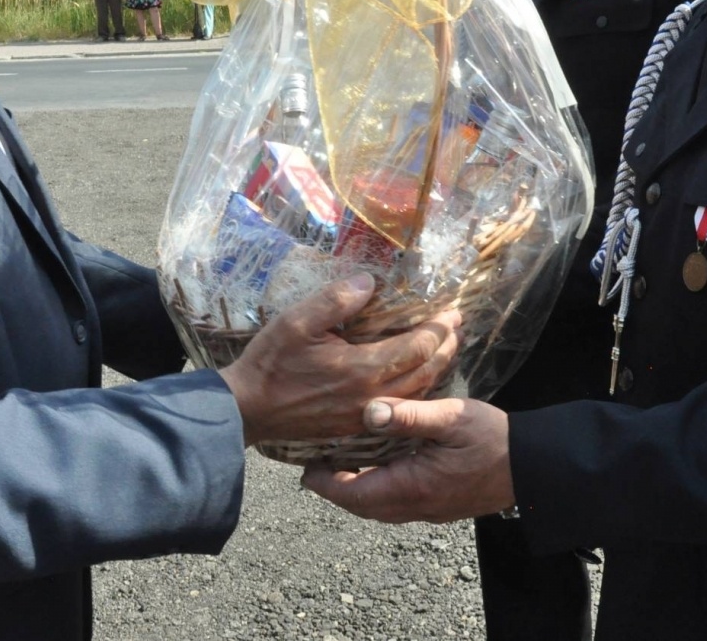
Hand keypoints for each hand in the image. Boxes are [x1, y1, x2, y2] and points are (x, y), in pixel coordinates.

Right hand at [219, 274, 459, 445]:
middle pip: (426, 371)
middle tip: (457, 326)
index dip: (438, 327)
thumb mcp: (297, 321)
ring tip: (446, 348)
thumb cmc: (271, 363)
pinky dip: (419, 387)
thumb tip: (370, 282)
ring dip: (437, 368)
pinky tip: (417, 377)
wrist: (249, 409)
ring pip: (417, 392)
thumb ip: (336, 300)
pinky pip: (402, 405)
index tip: (451, 310)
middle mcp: (374, 396)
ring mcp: (367, 414)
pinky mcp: (358, 424)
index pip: (417, 346)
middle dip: (446, 347)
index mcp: (363, 368)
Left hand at [301, 398, 513, 522]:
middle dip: (335, 489)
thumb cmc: (495, 439)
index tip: (305, 469)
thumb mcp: (452, 418)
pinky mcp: (440, 507)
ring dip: (356, 491)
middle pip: (362, 506)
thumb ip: (410, 415)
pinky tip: (377, 468)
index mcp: (413, 486)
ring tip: (340, 464)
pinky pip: (397, 505)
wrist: (536, 468)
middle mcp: (417, 506)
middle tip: (315, 465)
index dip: (326, 484)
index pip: (355, 494)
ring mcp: (430, 510)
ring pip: (379, 509)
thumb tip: (369, 411)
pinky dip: (377, 491)